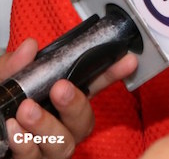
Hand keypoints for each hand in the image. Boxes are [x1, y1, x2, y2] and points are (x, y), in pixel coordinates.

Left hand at [1, 37, 137, 157]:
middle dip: (77, 105)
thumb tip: (28, 48)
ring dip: (47, 127)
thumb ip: (9, 67)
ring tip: (25, 112)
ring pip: (64, 146)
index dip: (111, 74)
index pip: (91, 85)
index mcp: (52, 100)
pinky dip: (26, 145)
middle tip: (60, 88)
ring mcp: (42, 152)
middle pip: (84, 122)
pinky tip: (14, 133)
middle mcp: (54, 127)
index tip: (127, 60)